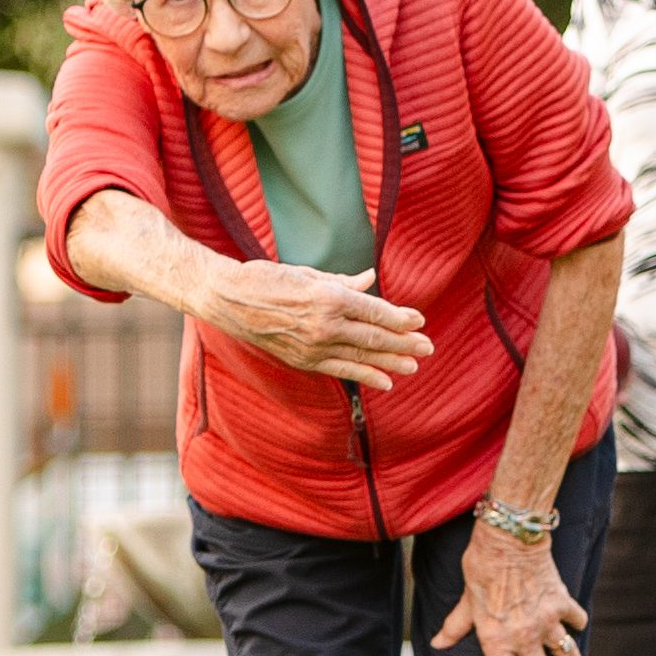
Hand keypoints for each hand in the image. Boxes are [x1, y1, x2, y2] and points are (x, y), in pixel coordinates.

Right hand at [193, 257, 429, 389]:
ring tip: (414, 366)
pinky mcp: (303, 361)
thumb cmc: (266, 279)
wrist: (228, 300)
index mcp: (328, 298)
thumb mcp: (308, 274)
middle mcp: (324, 325)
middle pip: (373, 337)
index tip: (419, 320)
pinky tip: (385, 381)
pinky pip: (341, 371)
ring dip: (391, 362)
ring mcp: (313, 347)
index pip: (374, 311)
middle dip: (404, 343)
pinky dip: (365, 375)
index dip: (400, 318)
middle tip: (428, 348)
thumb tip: (370, 280)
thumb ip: (343, 282)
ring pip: (361, 357)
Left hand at [433, 517, 586, 655]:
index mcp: (496, 640)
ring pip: (566, 655)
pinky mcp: (562, 603)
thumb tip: (439, 644)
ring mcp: (546, 621)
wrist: (511, 536)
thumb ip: (456, 626)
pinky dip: (576, 625)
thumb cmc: (482, 565)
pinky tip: (575, 626)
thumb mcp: (465, 599)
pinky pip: (575, 621)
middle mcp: (524, 637)